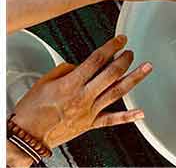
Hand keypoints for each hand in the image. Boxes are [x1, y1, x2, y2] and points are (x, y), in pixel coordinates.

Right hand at [12, 35, 152, 149]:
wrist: (29, 134)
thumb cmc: (32, 110)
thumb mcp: (44, 82)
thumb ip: (64, 70)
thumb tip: (78, 66)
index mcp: (71, 84)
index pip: (97, 60)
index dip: (111, 47)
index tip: (119, 40)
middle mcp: (83, 97)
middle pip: (111, 74)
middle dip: (124, 60)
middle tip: (131, 52)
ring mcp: (89, 111)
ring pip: (116, 92)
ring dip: (134, 79)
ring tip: (146, 69)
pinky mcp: (90, 124)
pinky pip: (112, 120)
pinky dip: (128, 117)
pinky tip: (141, 113)